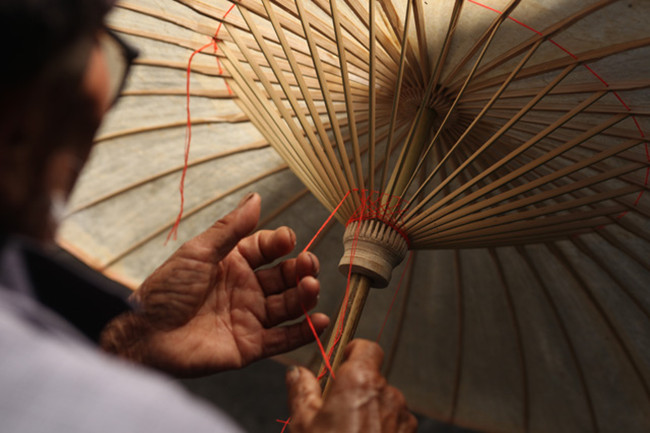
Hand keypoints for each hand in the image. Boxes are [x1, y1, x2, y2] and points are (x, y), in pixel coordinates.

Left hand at [101, 193, 329, 375]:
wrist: (145, 335)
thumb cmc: (165, 290)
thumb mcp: (198, 252)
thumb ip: (231, 228)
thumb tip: (256, 197)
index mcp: (233, 263)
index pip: (267, 249)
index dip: (280, 243)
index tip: (288, 240)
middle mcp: (246, 289)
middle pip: (285, 276)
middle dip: (300, 269)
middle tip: (308, 264)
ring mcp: (250, 317)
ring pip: (288, 305)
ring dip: (305, 296)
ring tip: (310, 287)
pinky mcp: (250, 346)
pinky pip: (284, 339)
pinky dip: (304, 332)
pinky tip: (320, 320)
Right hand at [286, 339, 416, 432]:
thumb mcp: (303, 423)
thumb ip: (301, 390)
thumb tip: (297, 373)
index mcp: (360, 380)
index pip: (366, 347)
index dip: (351, 352)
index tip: (339, 364)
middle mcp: (387, 393)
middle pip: (372, 378)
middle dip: (354, 390)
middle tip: (333, 412)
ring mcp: (402, 417)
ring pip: (383, 403)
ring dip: (368, 412)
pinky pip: (394, 423)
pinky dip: (380, 429)